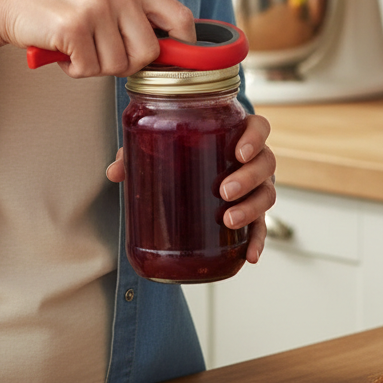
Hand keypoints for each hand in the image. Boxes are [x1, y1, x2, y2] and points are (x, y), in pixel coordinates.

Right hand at [0, 0, 195, 77]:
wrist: (11, 2)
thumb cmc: (60, 5)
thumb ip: (138, 17)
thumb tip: (174, 51)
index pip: (181, 19)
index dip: (183, 48)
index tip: (175, 62)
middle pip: (150, 53)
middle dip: (126, 64)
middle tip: (101, 51)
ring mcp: (97, 7)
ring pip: (119, 66)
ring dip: (96, 66)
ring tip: (79, 45)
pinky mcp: (74, 26)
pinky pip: (90, 70)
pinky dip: (75, 69)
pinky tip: (64, 50)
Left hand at [106, 113, 275, 264]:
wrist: (191, 165)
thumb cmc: (182, 148)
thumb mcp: (161, 144)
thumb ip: (138, 152)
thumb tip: (114, 172)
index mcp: (235, 133)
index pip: (259, 127)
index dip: (255, 138)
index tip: (239, 152)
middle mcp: (252, 159)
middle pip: (266, 162)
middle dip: (248, 178)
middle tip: (223, 190)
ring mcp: (256, 186)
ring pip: (268, 193)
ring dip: (251, 208)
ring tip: (228, 219)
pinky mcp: (253, 213)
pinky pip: (262, 227)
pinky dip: (258, 241)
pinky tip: (249, 256)